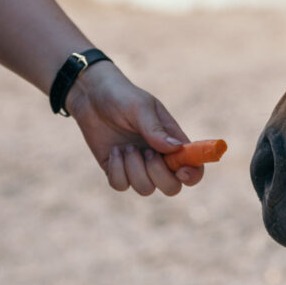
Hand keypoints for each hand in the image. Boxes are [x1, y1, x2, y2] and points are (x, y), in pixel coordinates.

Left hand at [64, 61, 203, 195]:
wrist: (91, 96)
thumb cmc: (122, 96)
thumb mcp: (140, 107)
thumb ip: (156, 129)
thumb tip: (176, 149)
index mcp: (174, 142)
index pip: (194, 167)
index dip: (193, 175)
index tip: (180, 170)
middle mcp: (159, 158)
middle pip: (172, 187)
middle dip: (160, 176)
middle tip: (147, 153)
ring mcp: (137, 166)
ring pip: (145, 189)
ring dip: (134, 169)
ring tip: (126, 147)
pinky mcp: (116, 170)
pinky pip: (121, 185)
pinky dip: (117, 171)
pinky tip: (114, 151)